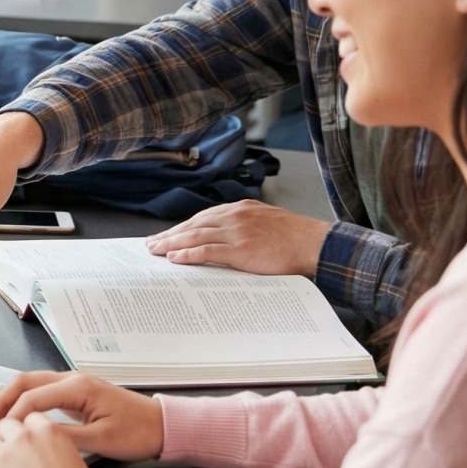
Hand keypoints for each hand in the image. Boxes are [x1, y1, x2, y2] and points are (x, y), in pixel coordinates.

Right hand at [0, 370, 163, 461]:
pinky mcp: (74, 393)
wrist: (161, 426)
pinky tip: (16, 420)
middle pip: (24, 382)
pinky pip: (40, 392)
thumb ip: (64, 437)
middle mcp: (72, 379)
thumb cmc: (138, 432)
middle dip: (1, 401)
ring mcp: (72, 384)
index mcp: (78, 387)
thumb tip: (34, 438)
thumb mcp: (100, 440)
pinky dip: (23, 403)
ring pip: (30, 384)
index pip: (32, 397)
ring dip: (10, 401)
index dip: (11, 417)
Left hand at [0, 412, 96, 467]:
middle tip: (9, 458)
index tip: (25, 444)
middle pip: (3, 426)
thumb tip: (47, 454)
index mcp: (48, 432)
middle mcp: (23, 439)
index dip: (25, 433)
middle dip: (5, 439)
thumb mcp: (76, 464)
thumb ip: (56, 450)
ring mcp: (2, 457)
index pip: (27, 418)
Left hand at [144, 200, 328, 276]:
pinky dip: (188, 254)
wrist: (315, 244)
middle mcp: (235, 216)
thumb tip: (225, 238)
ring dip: (172, 244)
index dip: (182, 227)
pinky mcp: (241, 249)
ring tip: (156, 251)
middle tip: (152, 244)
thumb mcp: (266, 221)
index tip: (167, 235)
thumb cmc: (294, 237)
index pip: (202, 217)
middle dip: (170, 234)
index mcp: (240, 209)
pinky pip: (207, 251)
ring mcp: (237, 232)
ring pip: (195, 236)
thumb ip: (244, 225)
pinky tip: (174, 258)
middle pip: (193, 225)